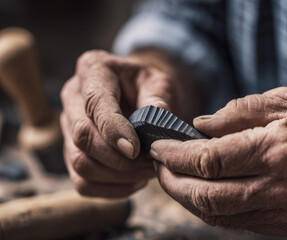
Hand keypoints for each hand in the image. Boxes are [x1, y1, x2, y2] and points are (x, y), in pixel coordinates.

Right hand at [60, 50, 182, 197]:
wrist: (140, 94)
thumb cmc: (149, 87)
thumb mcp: (160, 83)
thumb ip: (158, 100)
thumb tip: (154, 126)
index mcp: (93, 69)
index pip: (95, 103)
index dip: (114, 130)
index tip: (136, 149)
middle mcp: (72, 97)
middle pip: (82, 137)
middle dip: (119, 158)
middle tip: (150, 162)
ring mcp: (68, 127)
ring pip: (80, 164)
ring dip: (118, 176)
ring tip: (147, 172)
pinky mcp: (71, 152)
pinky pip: (83, 182)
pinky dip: (112, 188)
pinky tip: (135, 180)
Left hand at [150, 87, 286, 236]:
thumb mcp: (280, 101)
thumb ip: (234, 113)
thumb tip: (198, 126)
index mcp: (275, 151)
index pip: (208, 161)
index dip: (175, 155)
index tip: (157, 147)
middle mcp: (276, 189)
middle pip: (205, 196)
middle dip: (172, 183)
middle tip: (157, 166)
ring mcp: (279, 212)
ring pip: (215, 215)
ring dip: (185, 197)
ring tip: (172, 176)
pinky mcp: (281, 225)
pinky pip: (232, 220)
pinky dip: (208, 206)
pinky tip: (199, 189)